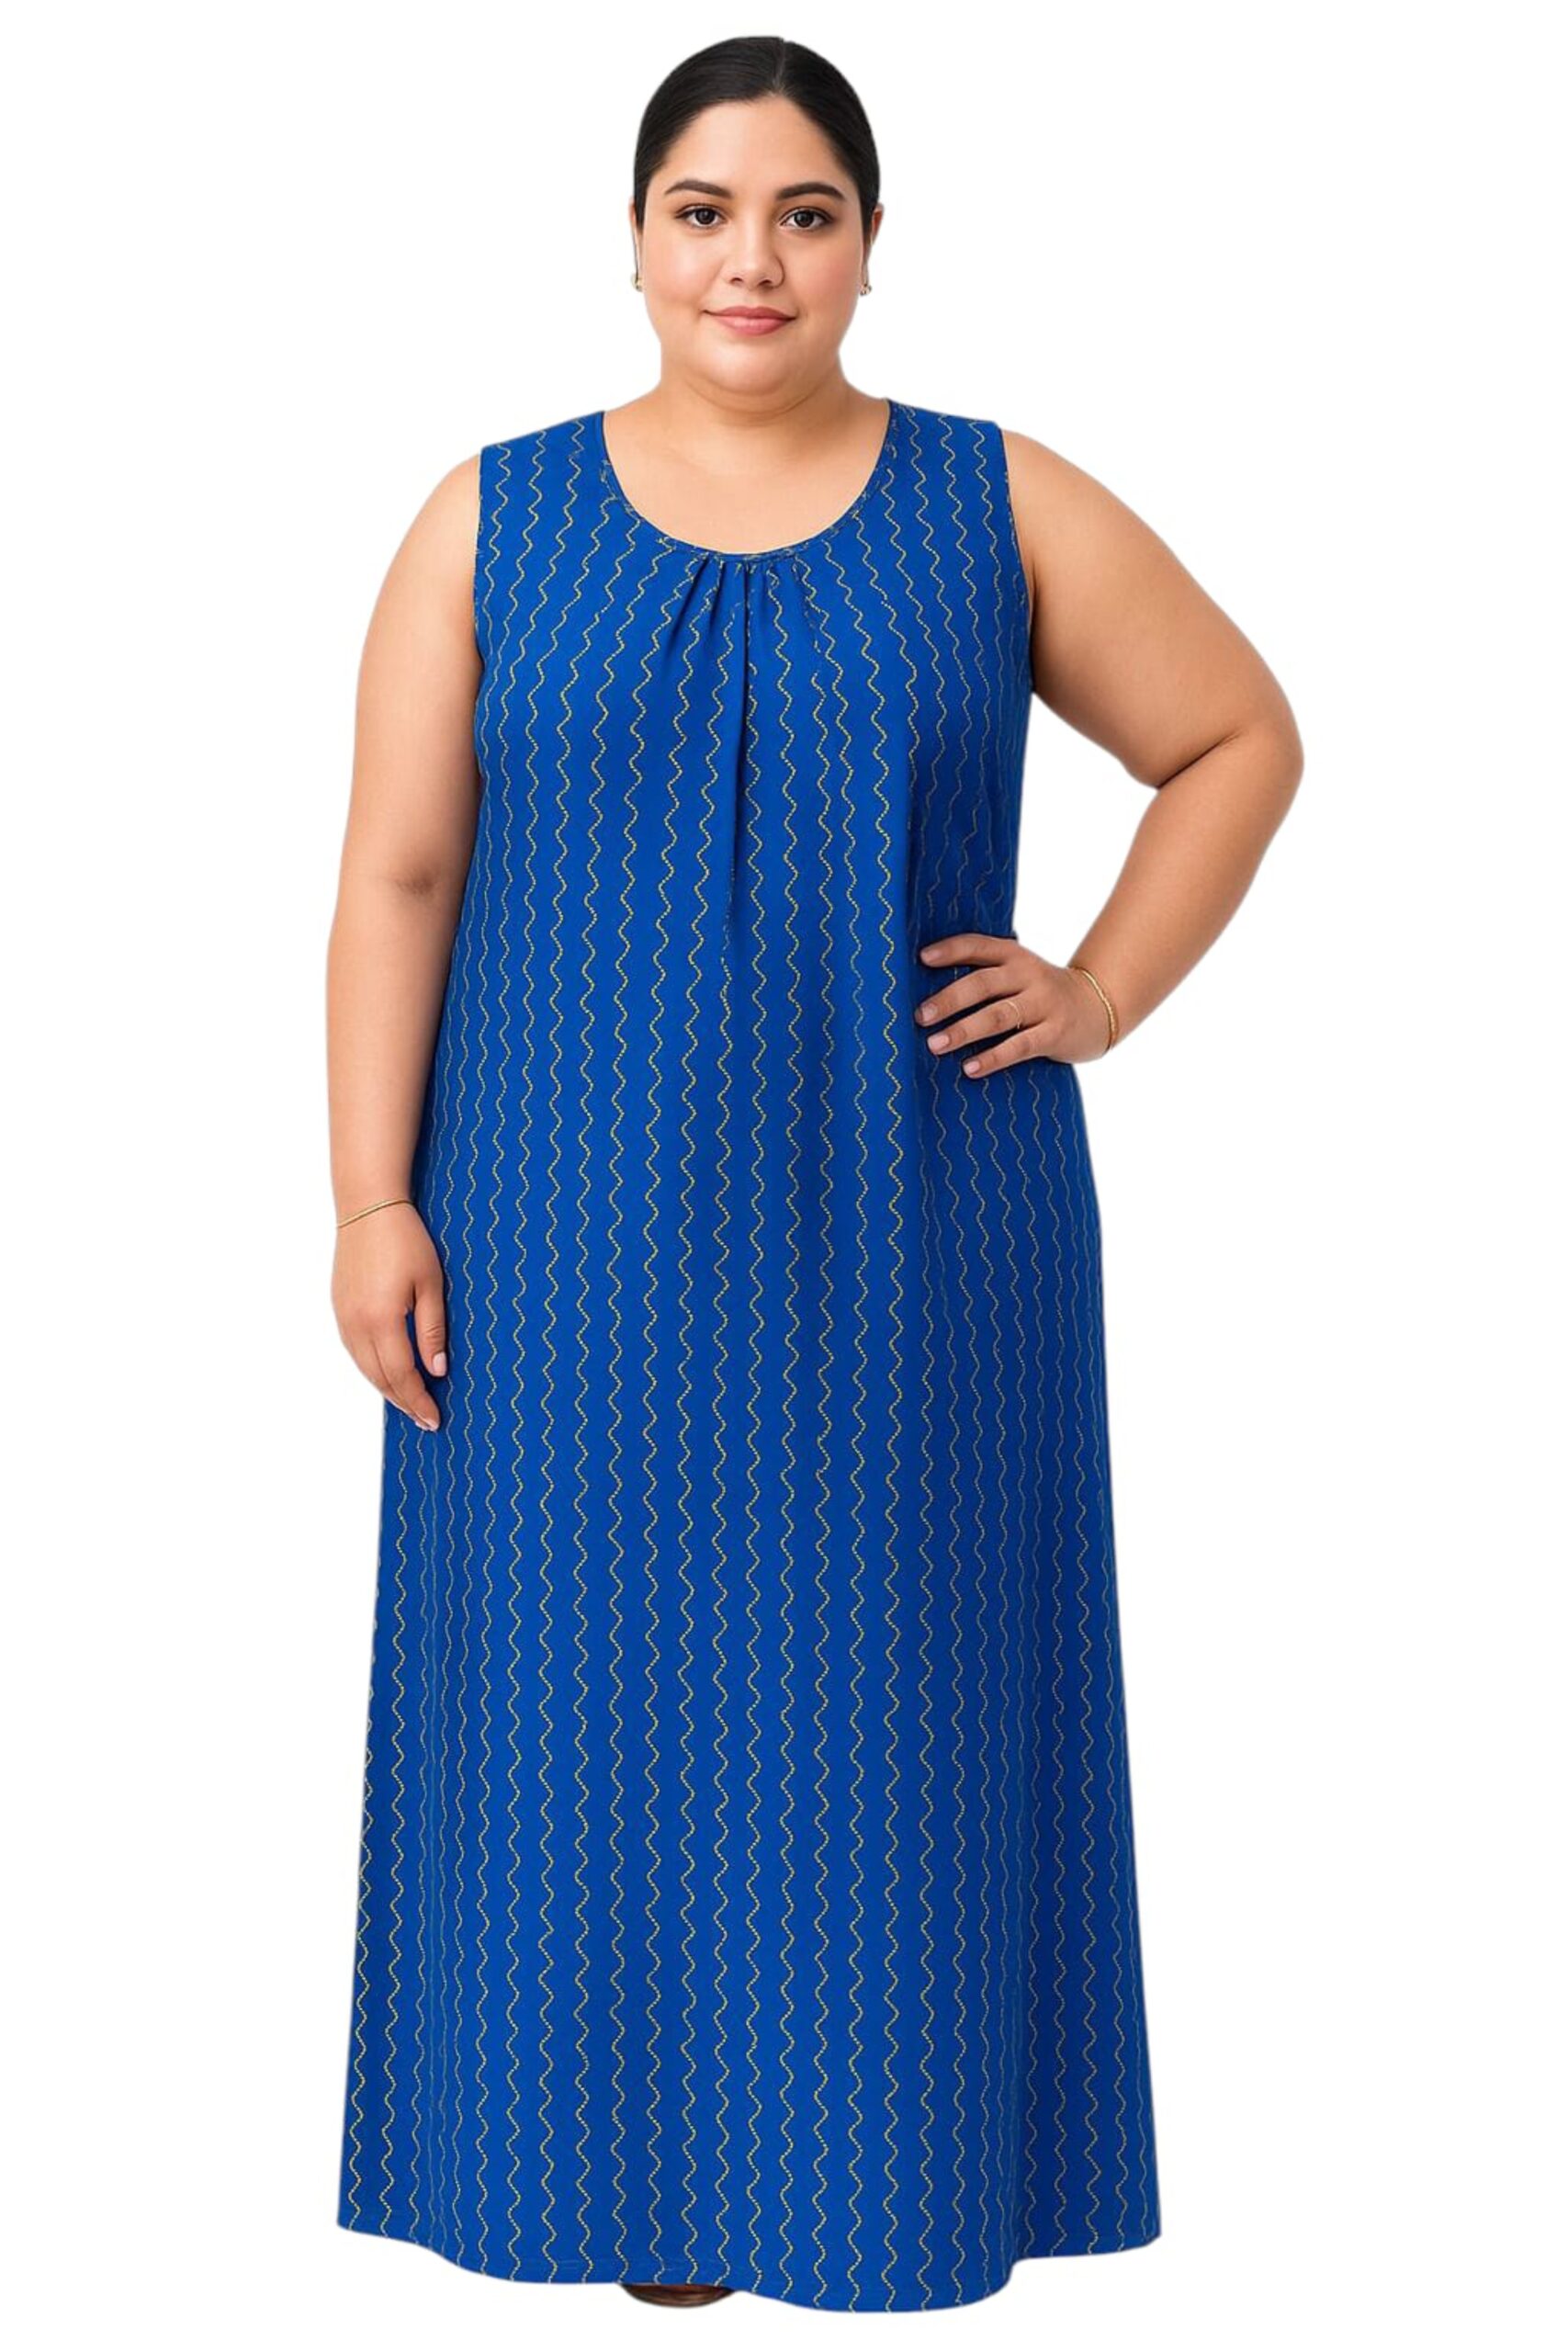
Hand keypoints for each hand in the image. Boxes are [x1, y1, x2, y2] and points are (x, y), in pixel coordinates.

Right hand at [332, 1200, 447, 1431]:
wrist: (368, 1207)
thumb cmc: (405, 1240)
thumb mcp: (430, 1284)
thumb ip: (432, 1330)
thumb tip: (437, 1370)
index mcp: (381, 1321)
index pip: (402, 1375)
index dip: (418, 1400)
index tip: (434, 1419)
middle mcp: (356, 1325)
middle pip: (380, 1378)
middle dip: (403, 1402)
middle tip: (425, 1420)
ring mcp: (343, 1317)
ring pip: (364, 1368)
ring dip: (386, 1388)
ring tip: (408, 1403)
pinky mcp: (339, 1308)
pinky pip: (354, 1351)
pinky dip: (371, 1368)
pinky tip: (386, 1372)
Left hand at [914, 932, 1112, 1070]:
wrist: (1097, 1008)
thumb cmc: (1039, 995)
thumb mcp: (1018, 975)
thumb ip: (984, 978)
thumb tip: (927, 998)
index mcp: (1014, 956)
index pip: (978, 946)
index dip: (951, 950)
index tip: (922, 959)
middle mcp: (1029, 975)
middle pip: (983, 984)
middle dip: (949, 1000)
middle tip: (920, 1016)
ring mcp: (1044, 1004)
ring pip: (998, 1017)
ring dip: (964, 1030)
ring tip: (935, 1044)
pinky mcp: (1055, 1033)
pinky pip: (1020, 1047)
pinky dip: (993, 1058)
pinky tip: (970, 1068)